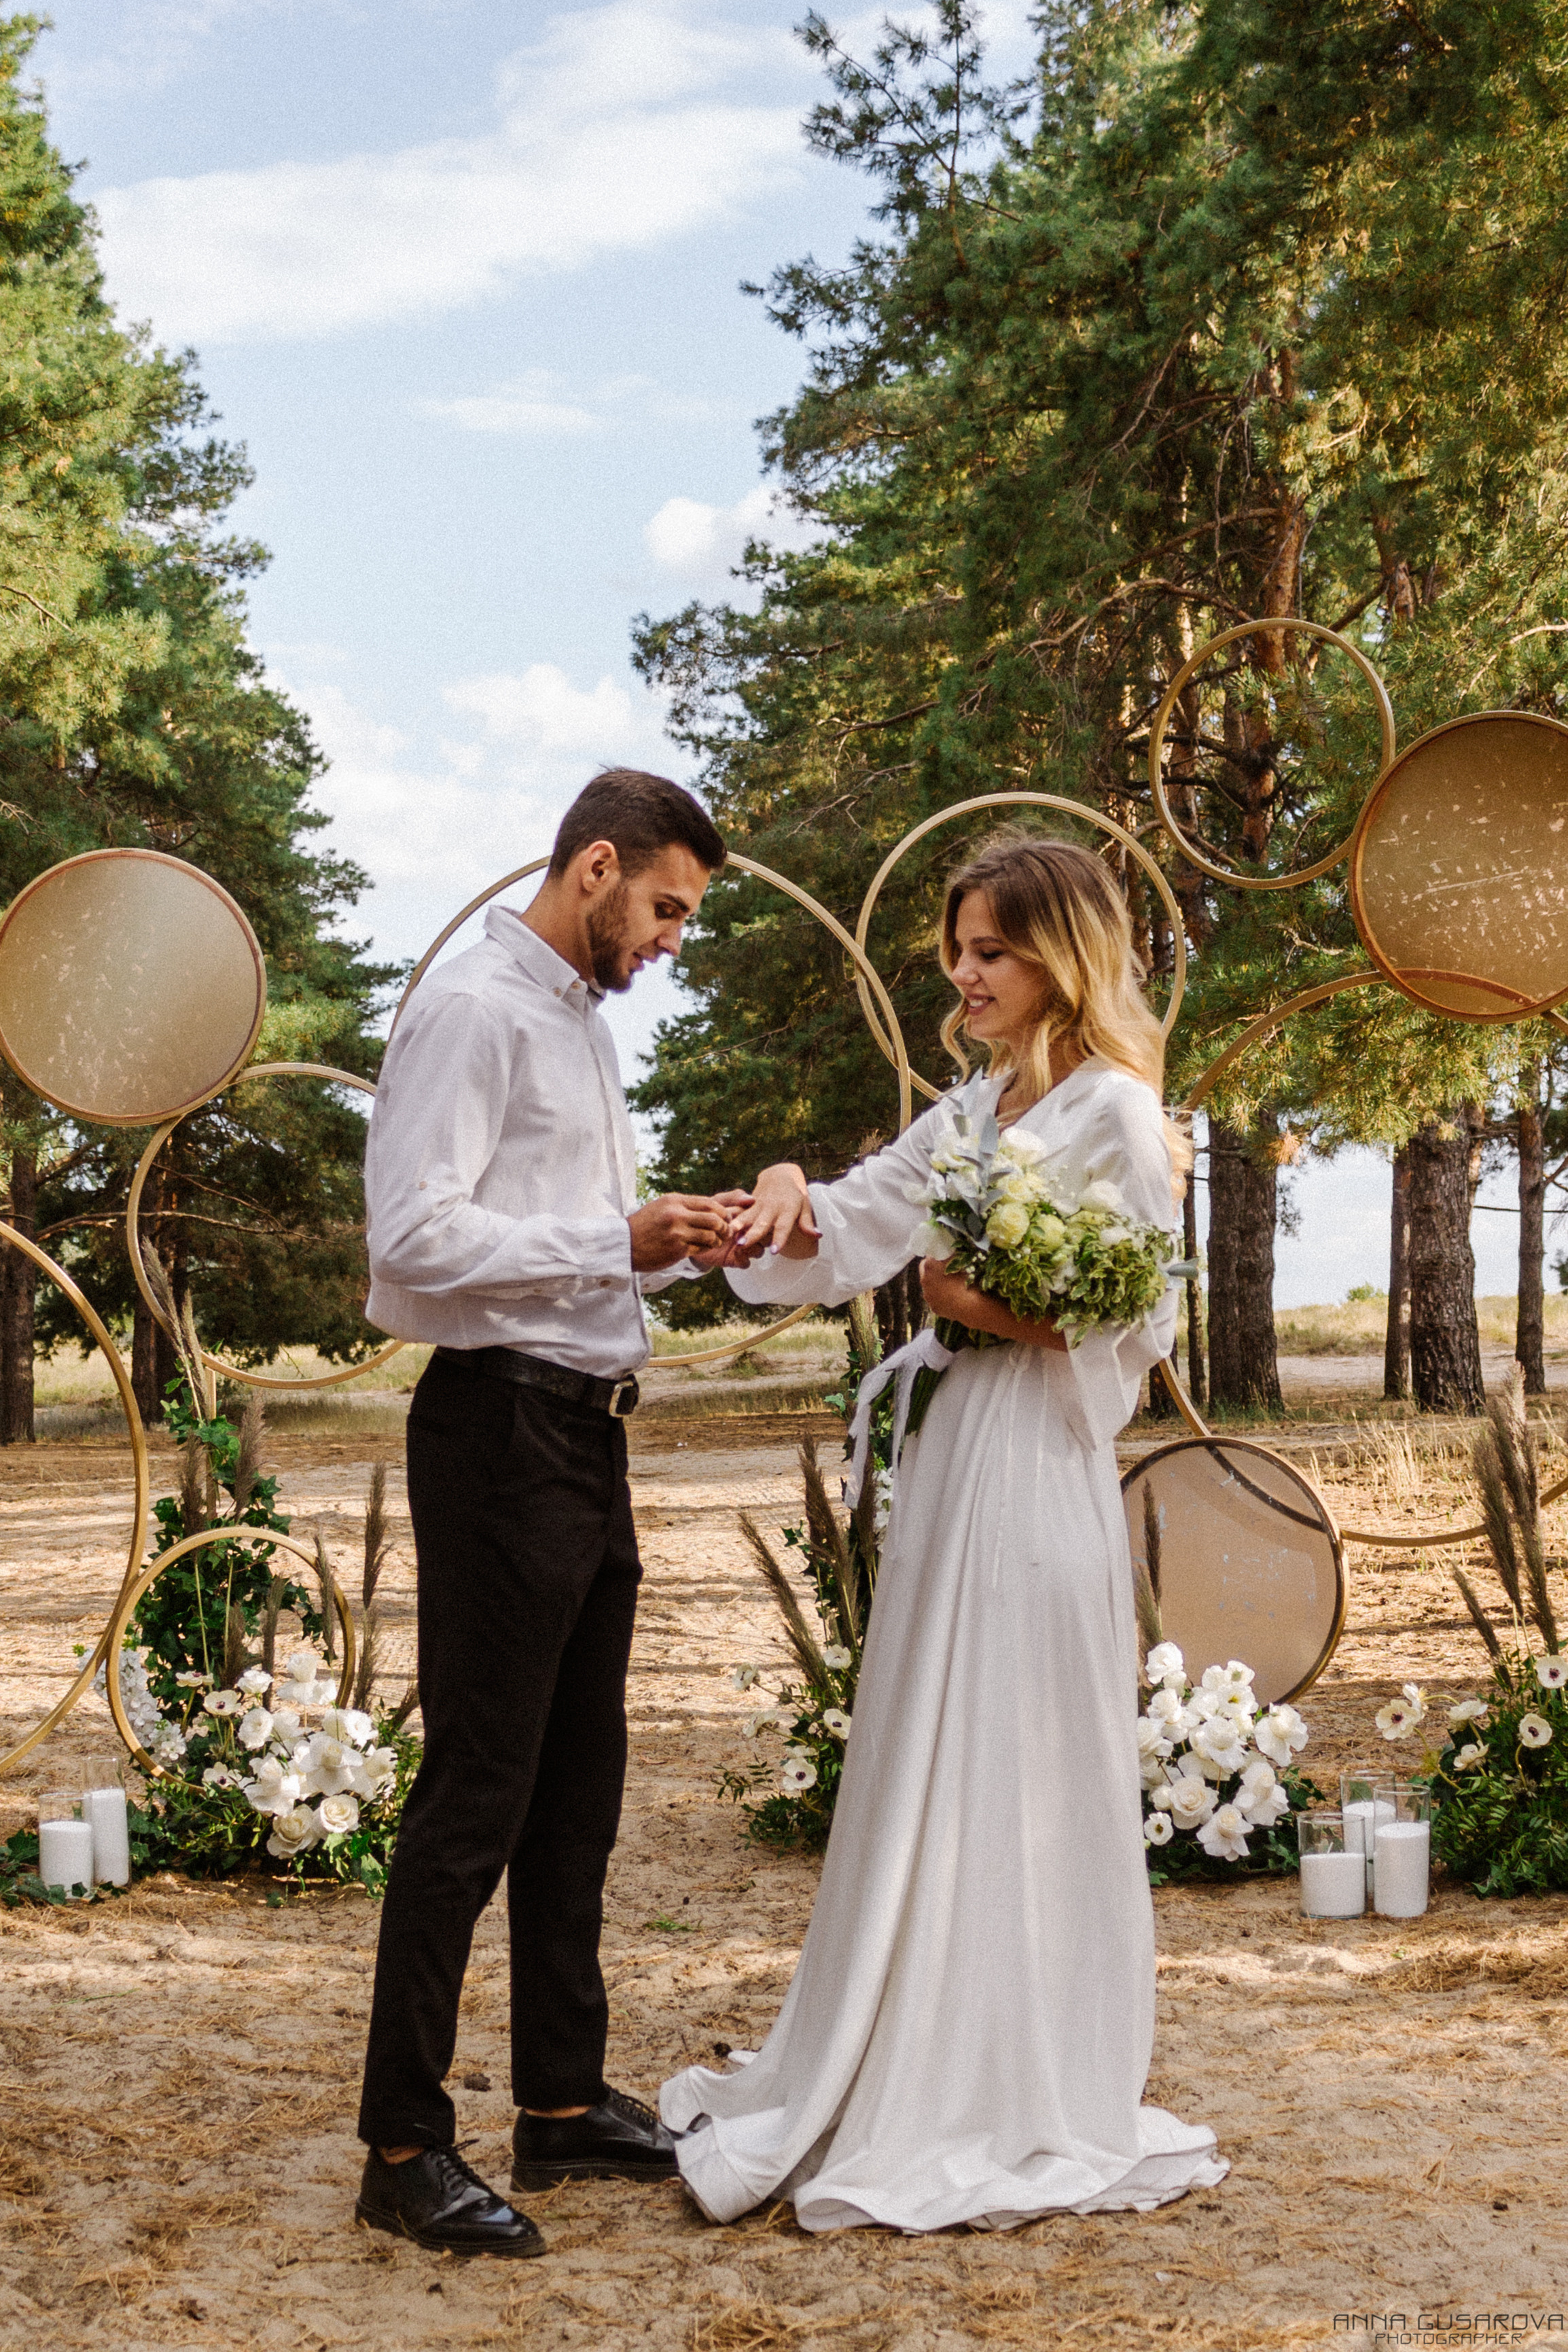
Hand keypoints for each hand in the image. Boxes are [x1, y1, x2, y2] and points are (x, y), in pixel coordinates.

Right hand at [628, 1193, 738, 1272]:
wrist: (625, 1243)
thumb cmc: (645, 1224)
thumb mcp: (663, 1206)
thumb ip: (685, 1205)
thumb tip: (712, 1207)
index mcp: (674, 1201)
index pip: (709, 1203)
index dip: (722, 1211)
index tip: (726, 1217)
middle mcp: (677, 1215)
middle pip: (714, 1219)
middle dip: (724, 1226)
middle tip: (726, 1231)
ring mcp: (677, 1233)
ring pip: (710, 1236)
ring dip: (717, 1240)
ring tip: (716, 1241)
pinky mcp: (677, 1250)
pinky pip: (701, 1249)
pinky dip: (707, 1249)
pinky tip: (705, 1248)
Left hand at [687, 1189, 755, 1272]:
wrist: (691, 1232)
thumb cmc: (706, 1212)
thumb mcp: (718, 1201)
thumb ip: (733, 1198)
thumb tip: (752, 1199)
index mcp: (749, 1217)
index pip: (761, 1218)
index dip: (754, 1219)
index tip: (742, 1218)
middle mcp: (749, 1232)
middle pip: (766, 1236)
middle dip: (757, 1235)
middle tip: (743, 1232)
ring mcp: (743, 1247)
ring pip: (759, 1250)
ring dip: (752, 1248)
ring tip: (739, 1244)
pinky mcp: (735, 1259)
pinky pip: (746, 1263)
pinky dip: (743, 1259)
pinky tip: (735, 1253)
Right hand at [732, 1163, 821, 1259]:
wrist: (780, 1175)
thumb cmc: (795, 1195)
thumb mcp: (804, 1206)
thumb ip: (807, 1223)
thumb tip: (818, 1235)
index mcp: (787, 1209)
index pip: (783, 1227)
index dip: (779, 1239)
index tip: (774, 1251)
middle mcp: (772, 1207)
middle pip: (761, 1223)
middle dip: (752, 1234)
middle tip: (743, 1245)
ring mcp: (759, 1204)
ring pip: (747, 1216)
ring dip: (738, 1226)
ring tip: (729, 1234)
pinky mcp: (749, 1203)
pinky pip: (739, 1211)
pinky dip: (731, 1219)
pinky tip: (722, 1226)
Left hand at [918, 1258, 1065, 1349]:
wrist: (974, 1307)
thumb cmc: (972, 1280)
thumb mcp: (968, 1259)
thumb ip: (961, 1247)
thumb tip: (961, 1233)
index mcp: (930, 1265)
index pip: (931, 1251)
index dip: (939, 1249)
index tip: (947, 1250)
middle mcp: (924, 1280)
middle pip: (926, 1267)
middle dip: (935, 1264)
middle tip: (948, 1264)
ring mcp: (928, 1295)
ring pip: (929, 1283)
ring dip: (937, 1280)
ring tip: (952, 1280)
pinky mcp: (934, 1308)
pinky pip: (935, 1296)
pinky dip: (941, 1294)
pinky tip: (952, 1293)